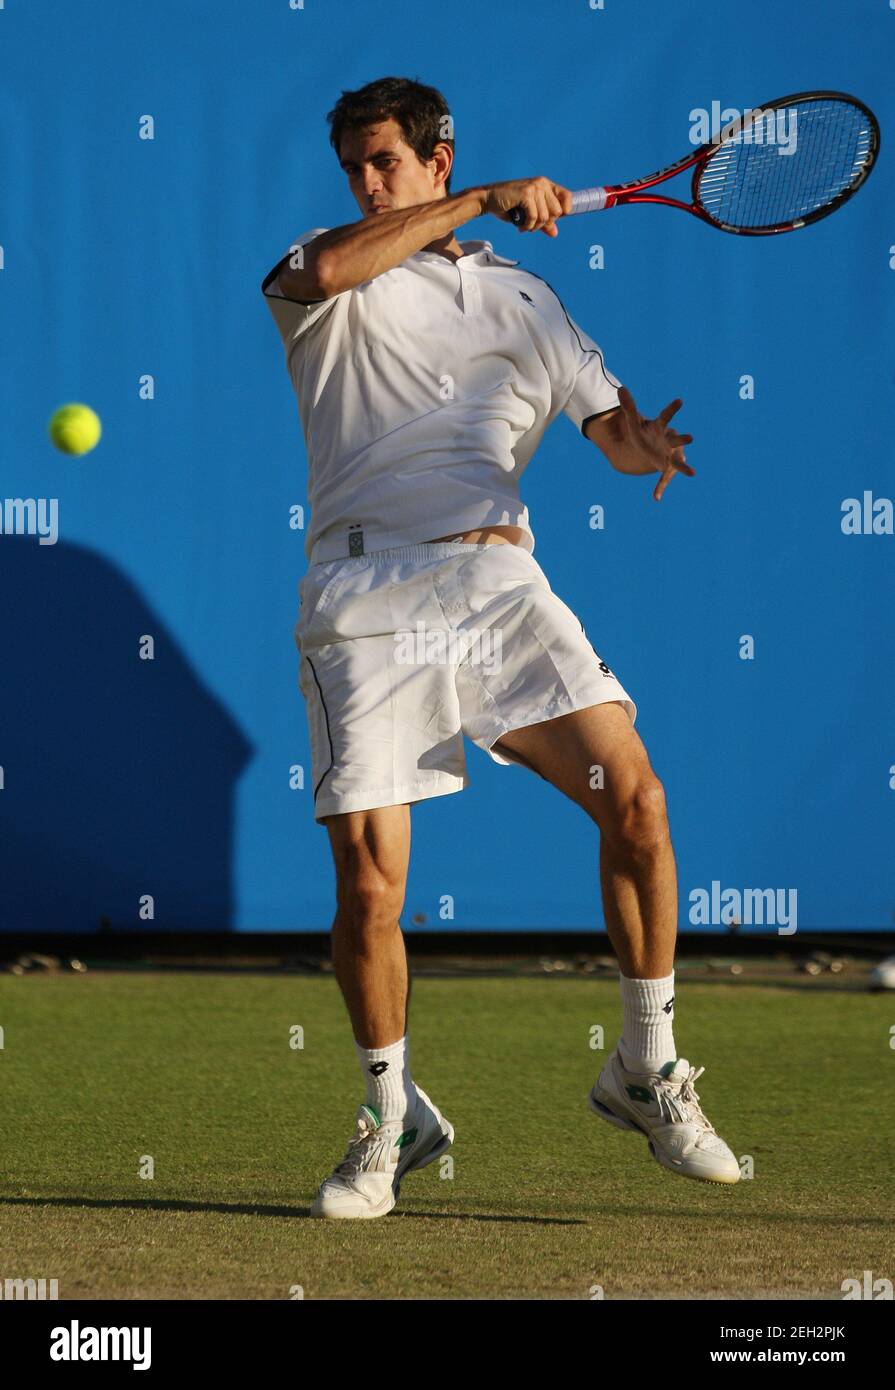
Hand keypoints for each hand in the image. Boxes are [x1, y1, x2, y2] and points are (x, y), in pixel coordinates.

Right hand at [481, 177, 572, 235]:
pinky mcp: (526, 193)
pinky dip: (527, 226)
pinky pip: (534, 217)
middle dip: (545, 223)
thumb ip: (543, 222)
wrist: (489, 199)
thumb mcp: (530, 215)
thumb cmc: (509, 206)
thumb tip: (554, 233)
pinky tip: (521, 227)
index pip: (567, 197)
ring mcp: (535, 187)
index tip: (552, 220)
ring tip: (525, 226)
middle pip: (557, 212)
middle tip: (533, 225)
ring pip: (545, 216)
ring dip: (534, 227)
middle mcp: (542, 183)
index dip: (564, 212)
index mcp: (546, 185)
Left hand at [616, 385, 694, 499]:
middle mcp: (669, 440)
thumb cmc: (644, 433)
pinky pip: (664, 479)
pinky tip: (655, 498)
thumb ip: (629, 407)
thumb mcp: (634, 422)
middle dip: (683, 439)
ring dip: (685, 467)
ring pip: (678, 461)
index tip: (680, 400)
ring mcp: (669, 455)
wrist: (650, 448)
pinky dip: (660, 488)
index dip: (672, 408)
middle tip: (691, 438)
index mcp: (661, 427)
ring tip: (693, 473)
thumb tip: (621, 388)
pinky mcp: (666, 468)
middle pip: (677, 439)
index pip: (666, 416)